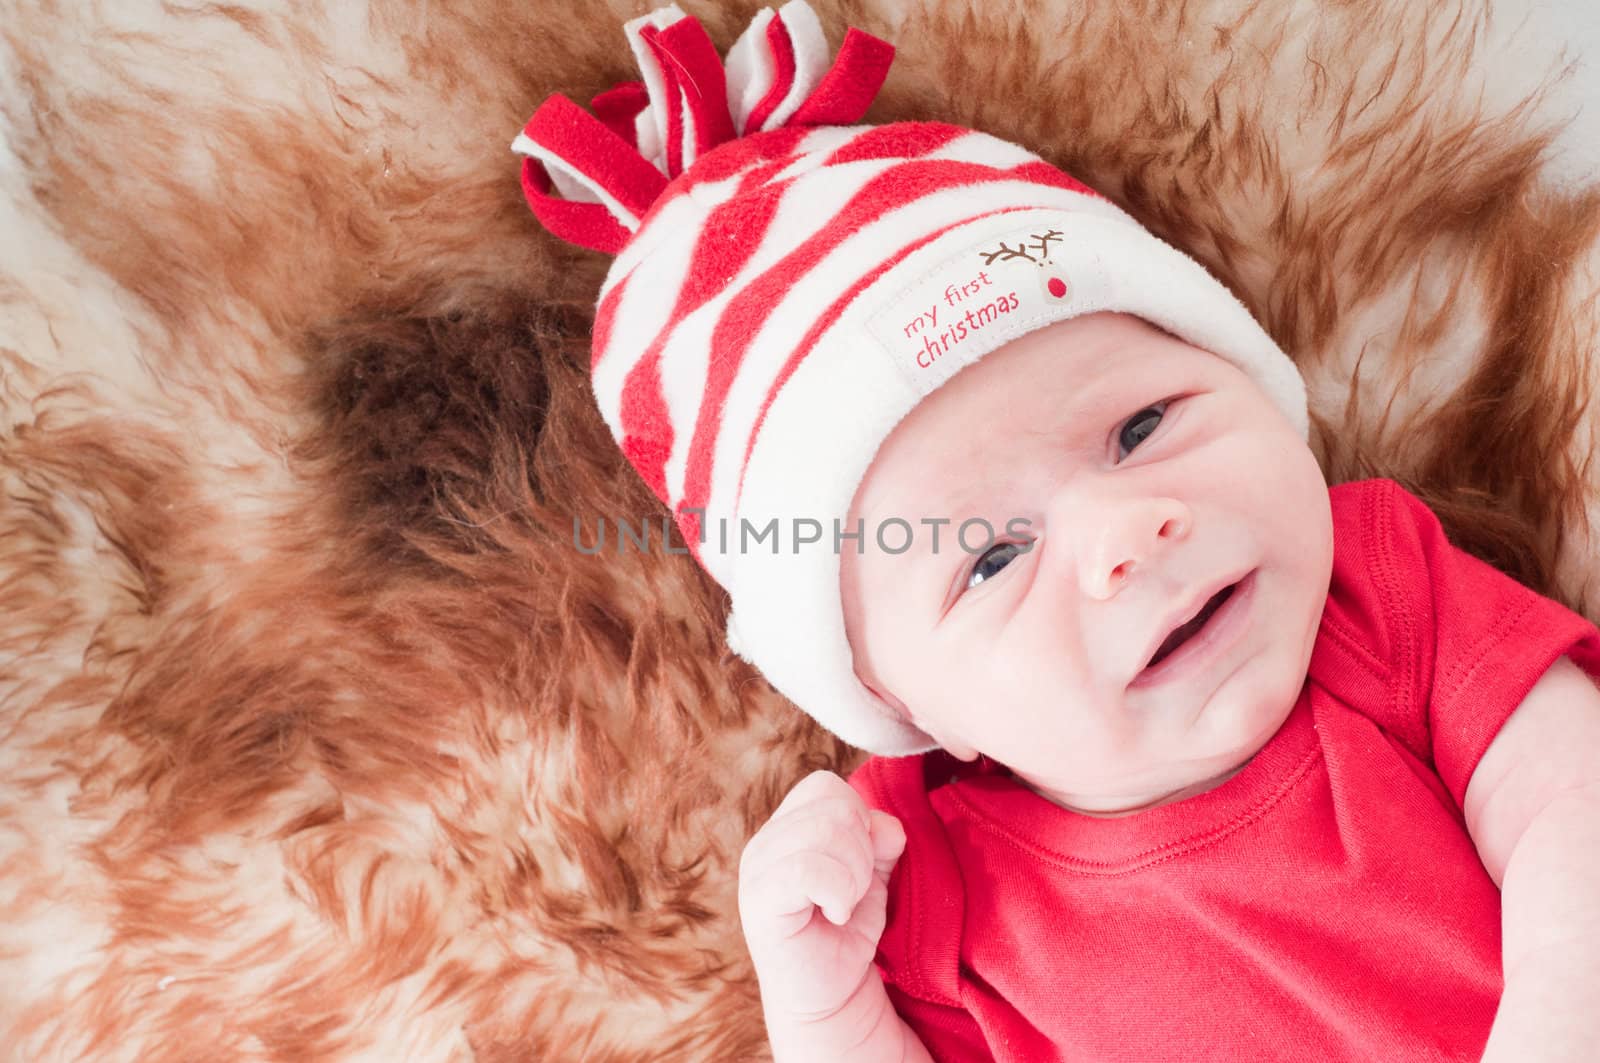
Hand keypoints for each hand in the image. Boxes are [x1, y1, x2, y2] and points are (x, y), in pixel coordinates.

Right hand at [737, 769, 907, 1023]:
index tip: (863, 864)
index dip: (859, 819)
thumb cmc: (846, 934)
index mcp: (785, 828)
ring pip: (825, 831)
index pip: (826, 786)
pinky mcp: (759, 901)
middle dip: (862, 849)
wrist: (831, 997)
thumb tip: (886, 825)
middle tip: (854, 891)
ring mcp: (756, 870)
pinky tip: (835, 916)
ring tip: (844, 905)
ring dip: (853, 874)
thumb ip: (878, 840)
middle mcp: (764, 842)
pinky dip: (838, 892)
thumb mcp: (871, 875)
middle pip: (832, 804)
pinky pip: (808, 868)